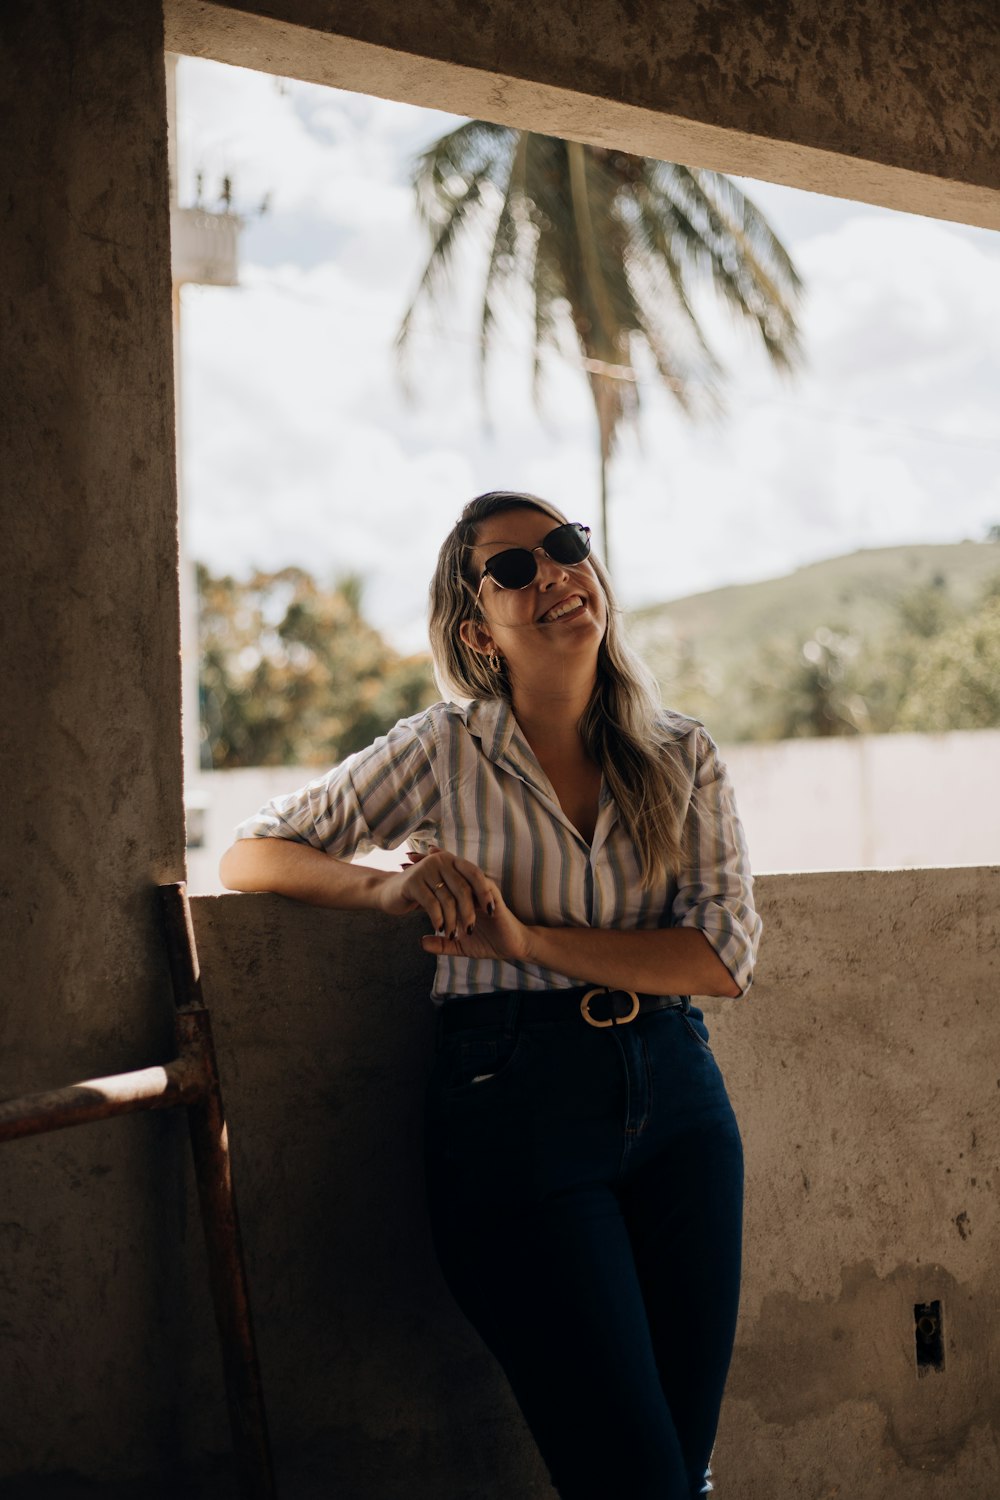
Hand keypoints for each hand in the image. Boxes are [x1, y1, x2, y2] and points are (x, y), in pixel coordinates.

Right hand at [377, 845, 494, 935]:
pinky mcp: (413, 883)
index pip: (474, 874)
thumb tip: (487, 904)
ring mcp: (426, 870)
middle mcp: (440, 861)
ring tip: (453, 934)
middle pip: (463, 888)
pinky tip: (439, 929)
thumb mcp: (443, 889)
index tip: (492, 911)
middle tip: (470, 929)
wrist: (388, 893)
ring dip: (452, 920)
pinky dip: (438, 919)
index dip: (484, 892)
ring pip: (448, 899)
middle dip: (469, 912)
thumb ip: (460, 891)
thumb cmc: (420, 893)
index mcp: (451, 860)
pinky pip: (432, 904)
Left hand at [379, 845, 533, 964]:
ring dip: (447, 864)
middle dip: (431, 863)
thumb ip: (442, 944)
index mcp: (463, 899)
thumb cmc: (488, 943)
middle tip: (411, 855)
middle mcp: (472, 892)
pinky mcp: (493, 897)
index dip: (426, 875)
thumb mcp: (460, 946)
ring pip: (463, 873)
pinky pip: (479, 883)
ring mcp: (482, 892)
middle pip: (450, 871)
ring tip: (429, 857)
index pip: (443, 883)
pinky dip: (467, 878)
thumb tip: (421, 942)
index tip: (405, 867)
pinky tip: (453, 871)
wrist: (512, 947)